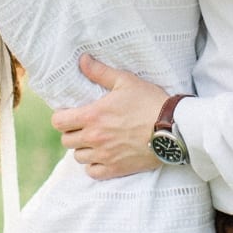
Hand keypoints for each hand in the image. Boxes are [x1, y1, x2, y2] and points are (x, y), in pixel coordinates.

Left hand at [49, 55, 167, 179]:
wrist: (172, 128)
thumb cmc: (149, 102)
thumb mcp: (125, 81)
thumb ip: (100, 72)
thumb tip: (82, 60)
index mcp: (93, 116)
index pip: (59, 122)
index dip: (61, 117)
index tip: (70, 114)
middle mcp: (94, 138)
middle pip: (66, 141)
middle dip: (72, 132)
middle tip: (84, 126)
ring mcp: (104, 156)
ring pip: (78, 157)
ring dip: (82, 149)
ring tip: (94, 141)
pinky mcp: (116, 169)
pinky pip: (93, 172)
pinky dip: (93, 166)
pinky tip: (102, 156)